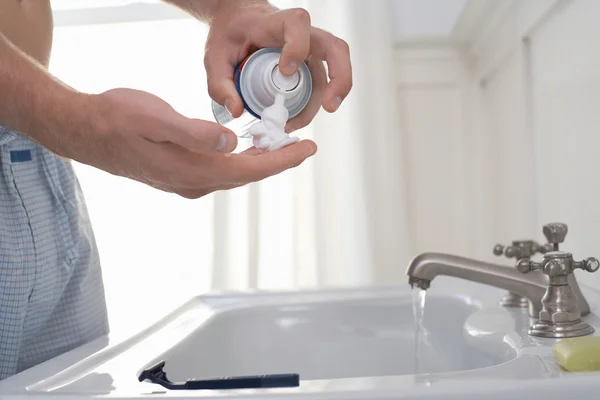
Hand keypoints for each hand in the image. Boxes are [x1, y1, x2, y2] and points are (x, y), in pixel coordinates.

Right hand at [70, 88, 316, 198]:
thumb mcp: (155, 119)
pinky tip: (245, 147)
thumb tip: (232, 142)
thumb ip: (195, 133)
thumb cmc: (117, 119)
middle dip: (277, 161)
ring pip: (235, 174)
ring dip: (259, 161)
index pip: (250, 169)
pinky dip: (240, 160)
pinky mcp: (180, 175)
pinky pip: (220, 171)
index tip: (307, 149)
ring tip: (281, 144)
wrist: (86, 132)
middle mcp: (193, 183)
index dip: (282, 160)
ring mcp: (186, 182)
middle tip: (302, 144)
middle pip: (248, 174)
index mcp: (193, 170)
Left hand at [204, 1, 352, 132]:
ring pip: (335, 68)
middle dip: (339, 78)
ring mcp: (311, 49)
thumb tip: (236, 110)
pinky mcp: (311, 64)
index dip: (297, 47)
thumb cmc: (230, 34)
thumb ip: (220, 84)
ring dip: (328, 98)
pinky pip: (324, 82)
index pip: (297, 25)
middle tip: (329, 107)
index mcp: (275, 22)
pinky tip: (298, 118)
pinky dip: (317, 103)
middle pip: (335, 48)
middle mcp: (302, 33)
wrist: (239, 21)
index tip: (285, 71)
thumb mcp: (215, 56)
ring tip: (299, 122)